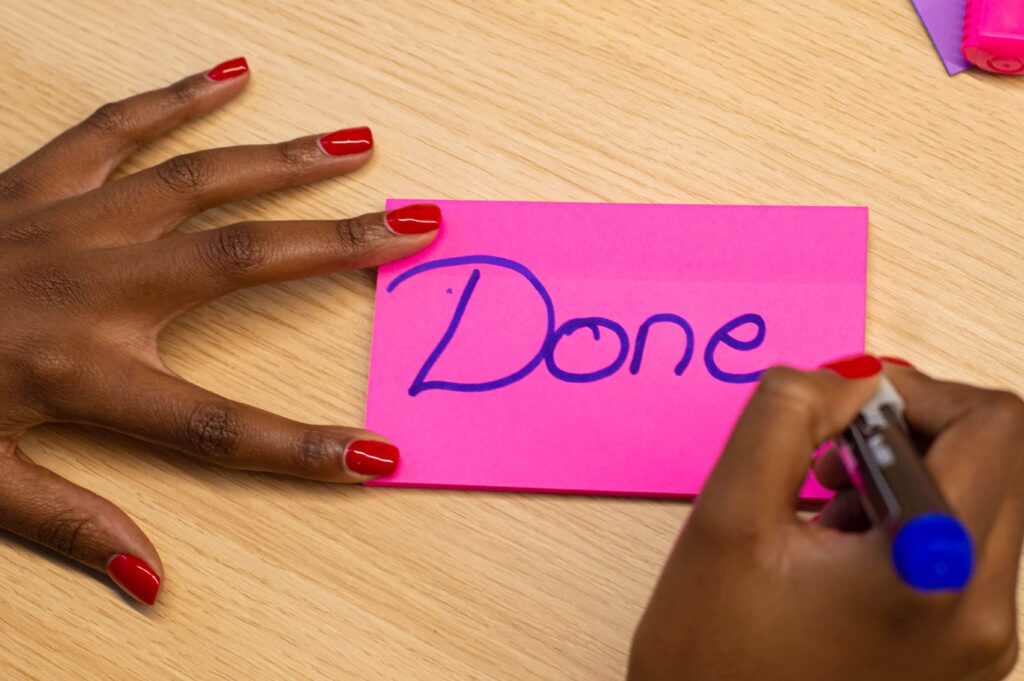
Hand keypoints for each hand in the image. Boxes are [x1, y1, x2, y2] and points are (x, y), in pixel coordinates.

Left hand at [0, 58, 440, 604]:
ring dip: (285, 161)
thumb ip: (67, 523)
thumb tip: (150, 579)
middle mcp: (92, 286)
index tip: (374, 454)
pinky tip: (230, 74)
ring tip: (356, 145)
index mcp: (82, 373)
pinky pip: (118, 126)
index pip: (215, 427)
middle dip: (338, 246)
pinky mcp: (37, 180)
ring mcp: (68, 222)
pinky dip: (179, 97)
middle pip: (242, 262)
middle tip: (414, 226)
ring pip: (198, 180)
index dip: (300, 446)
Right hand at [629, 356, 1023, 680]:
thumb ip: (785, 417)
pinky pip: (963, 551)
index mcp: (931, 574)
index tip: (847, 410)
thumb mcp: (727, 516)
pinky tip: (837, 548)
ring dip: (905, 477)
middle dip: (909, 433)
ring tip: (822, 509)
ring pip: (980, 502)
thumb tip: (847, 378)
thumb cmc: (711, 658)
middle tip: (828, 456)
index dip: (916, 392)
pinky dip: (907, 523)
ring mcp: (980, 644)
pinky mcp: (964, 656)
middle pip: (996, 461)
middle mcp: (981, 616)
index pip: (993, 426)